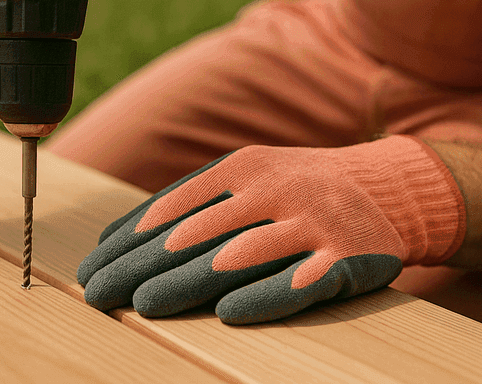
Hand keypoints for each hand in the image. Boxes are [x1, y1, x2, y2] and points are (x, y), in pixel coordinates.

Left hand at [77, 136, 464, 323]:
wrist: (388, 188)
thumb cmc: (297, 190)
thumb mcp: (247, 179)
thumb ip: (191, 203)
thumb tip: (119, 235)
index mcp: (242, 168)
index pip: (173, 207)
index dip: (128, 241)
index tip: (92, 269)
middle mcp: (276, 189)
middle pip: (196, 234)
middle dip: (141, 266)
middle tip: (100, 294)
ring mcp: (314, 221)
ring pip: (242, 255)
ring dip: (188, 282)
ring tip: (145, 303)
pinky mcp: (348, 257)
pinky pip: (301, 281)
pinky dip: (264, 296)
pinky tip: (229, 313)